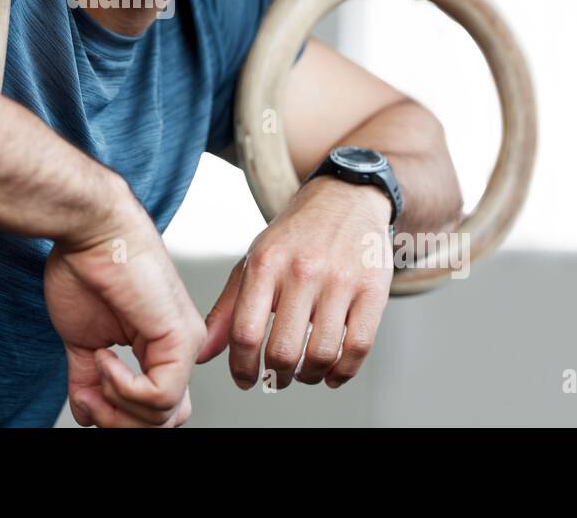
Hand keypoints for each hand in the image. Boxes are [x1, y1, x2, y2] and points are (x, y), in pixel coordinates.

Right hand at [45, 203, 205, 426]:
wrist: (90, 230)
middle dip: (120, 422)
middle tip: (90, 399)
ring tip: (97, 367)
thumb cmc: (87, 267)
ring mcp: (184, 342)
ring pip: (163, 416)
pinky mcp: (180, 337)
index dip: (119, 414)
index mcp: (160, 346)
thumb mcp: (84, 340)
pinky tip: (105, 357)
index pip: (157, 408)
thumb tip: (88, 413)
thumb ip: (89, 379)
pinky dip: (123, 388)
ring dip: (117, 405)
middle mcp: (179, 346)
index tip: (87, 397)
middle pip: (165, 419)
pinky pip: (159, 395)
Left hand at [196, 178, 393, 389]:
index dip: (241, 367)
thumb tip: (203, 354)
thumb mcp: (254, 261)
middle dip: (276, 377)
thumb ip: (227, 308)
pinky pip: (358, 346)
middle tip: (276, 379)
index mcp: (266, 262)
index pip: (244, 331)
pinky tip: (331, 373)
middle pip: (283, 350)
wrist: (345, 197)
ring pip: (321, 354)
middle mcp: (302, 270)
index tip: (245, 380)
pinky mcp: (374, 289)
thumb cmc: (295, 236)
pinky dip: (343, 372)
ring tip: (303, 374)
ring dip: (308, 377)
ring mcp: (341, 279)